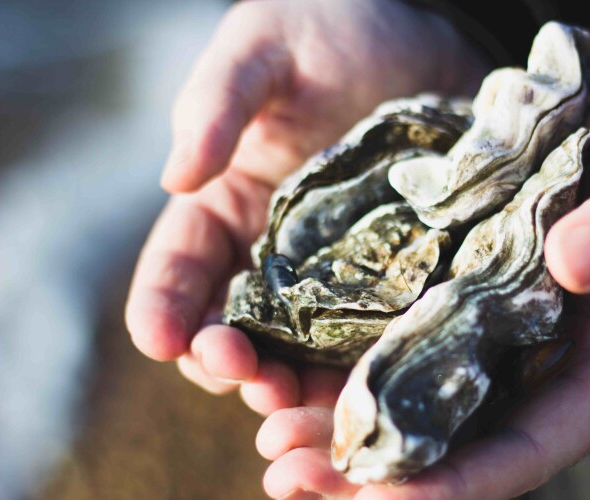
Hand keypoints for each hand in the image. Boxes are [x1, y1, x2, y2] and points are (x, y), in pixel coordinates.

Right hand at [124, 0, 487, 407]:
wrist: (428, 42)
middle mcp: (276, 253)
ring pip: (300, 351)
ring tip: (292, 401)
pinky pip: (370, 338)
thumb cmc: (336, 30)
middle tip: (241, 374)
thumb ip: (218, 104)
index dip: (164, 307)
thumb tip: (175, 178)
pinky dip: (358, 372)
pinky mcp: (394, 280)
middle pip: (236, 326)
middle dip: (228, 360)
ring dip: (289, 385)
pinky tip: (364, 388)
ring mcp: (337, 274)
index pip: (182, 268)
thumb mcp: (265, 48)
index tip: (161, 339)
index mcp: (230, 204)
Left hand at [255, 82, 589, 497]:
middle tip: (290, 475)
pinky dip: (338, 351)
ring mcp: (480, 326)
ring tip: (269, 433)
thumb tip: (572, 266)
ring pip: (406, 393)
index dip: (463, 481)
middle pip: (451, 439)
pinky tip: (281, 355)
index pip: (530, 446)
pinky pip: (386, 329)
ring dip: (337, 419)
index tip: (387, 494)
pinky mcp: (442, 285)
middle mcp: (530, 362)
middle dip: (373, 468)